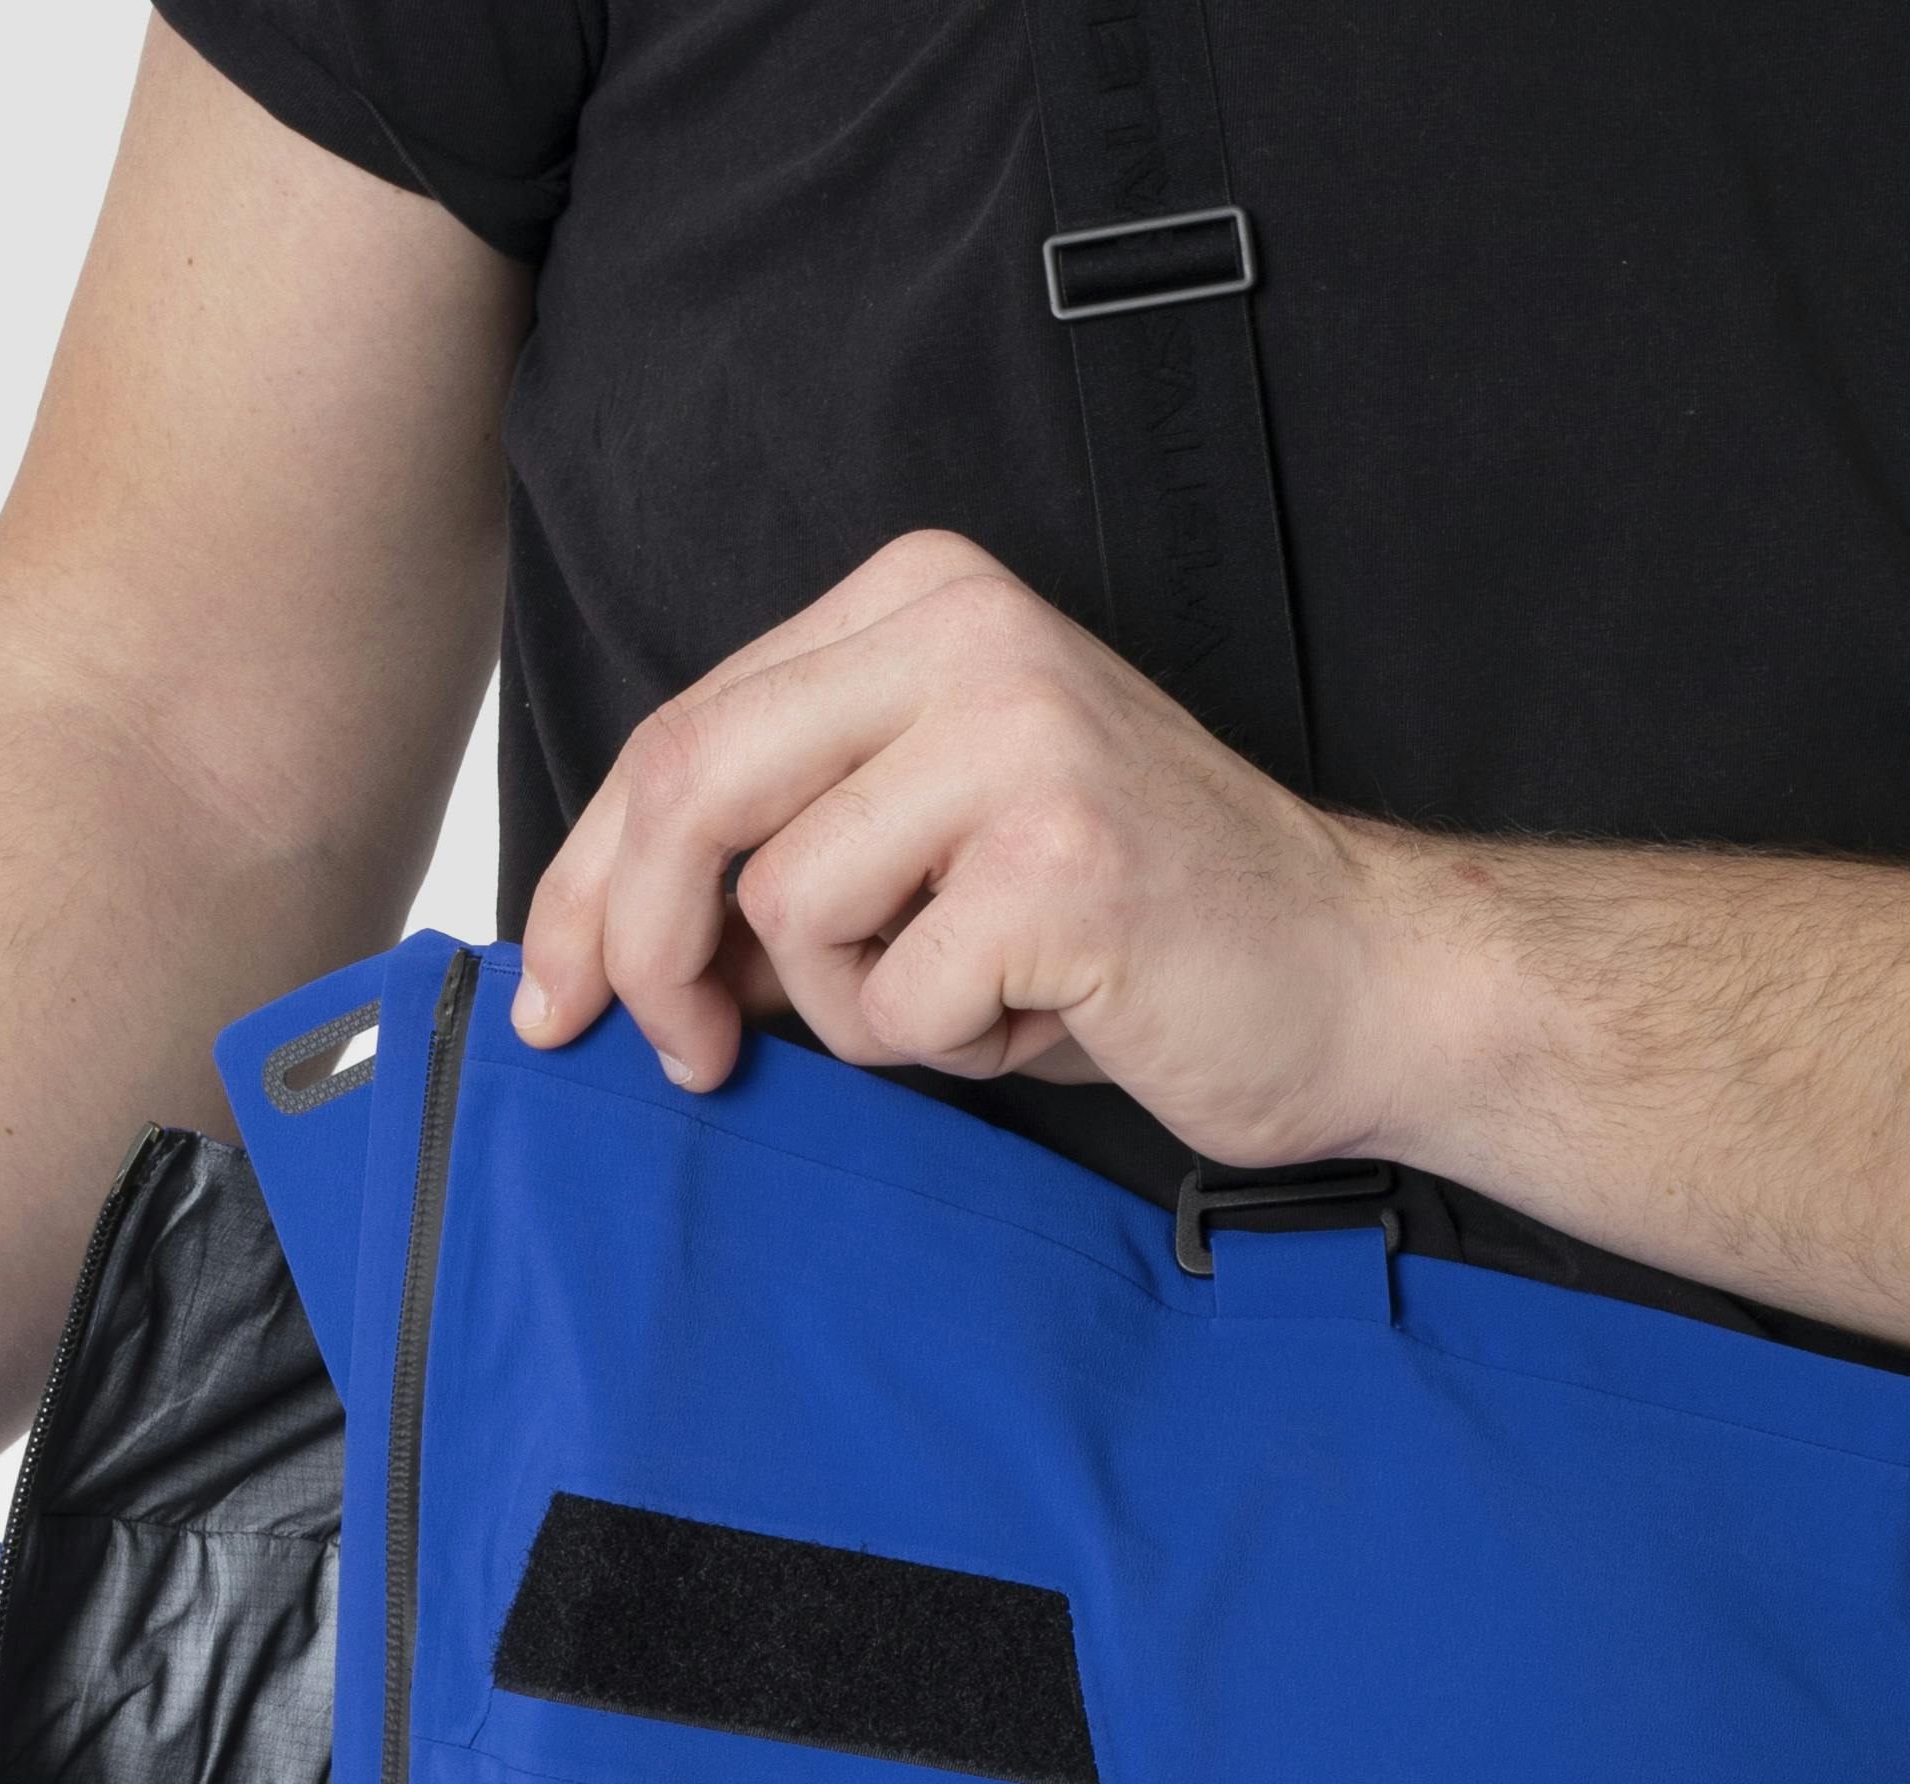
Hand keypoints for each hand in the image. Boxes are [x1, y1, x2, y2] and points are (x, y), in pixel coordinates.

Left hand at [512, 530, 1429, 1170]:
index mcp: (921, 601)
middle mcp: (964, 634)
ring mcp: (1016, 736)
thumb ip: (785, 847)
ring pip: (789, 911)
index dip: (590, 879)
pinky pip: (895, 1000)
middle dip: (643, 948)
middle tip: (677, 1057)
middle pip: (692, 791)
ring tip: (981, 998)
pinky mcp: (1058, 858)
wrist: (1353, 979)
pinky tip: (1049, 1014)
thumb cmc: (1135, 932)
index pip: (683, 730)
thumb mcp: (931, 848)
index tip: (556, 993)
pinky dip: (951, 1050)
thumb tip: (606, 946)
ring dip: (861, 1011)